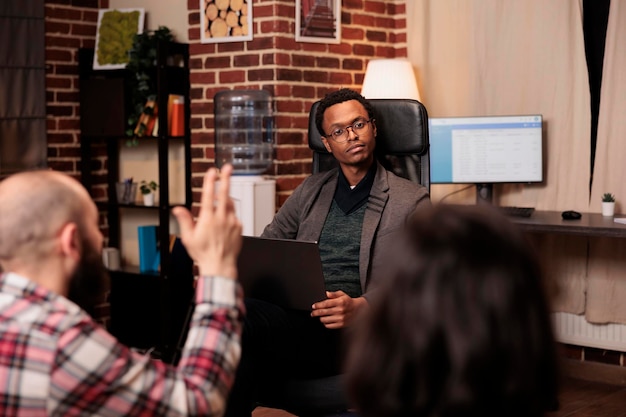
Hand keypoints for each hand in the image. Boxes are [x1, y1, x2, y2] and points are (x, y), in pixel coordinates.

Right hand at [172, 164, 241, 278]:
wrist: (220, 265)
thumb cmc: (204, 253)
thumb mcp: (188, 237)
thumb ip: (184, 220)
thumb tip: (178, 209)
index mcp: (208, 219)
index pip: (208, 195)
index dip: (210, 181)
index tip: (211, 172)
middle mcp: (222, 218)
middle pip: (224, 194)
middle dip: (226, 179)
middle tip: (227, 168)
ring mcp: (232, 222)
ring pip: (230, 204)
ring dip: (226, 197)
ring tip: (220, 197)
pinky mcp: (239, 227)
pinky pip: (234, 216)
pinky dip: (229, 213)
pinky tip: (224, 219)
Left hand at [311, 291, 367, 328]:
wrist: (358, 310)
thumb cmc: (348, 302)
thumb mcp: (342, 294)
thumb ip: (334, 294)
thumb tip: (326, 293)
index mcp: (340, 302)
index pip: (325, 304)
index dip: (318, 305)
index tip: (313, 306)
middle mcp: (340, 310)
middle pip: (323, 312)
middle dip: (315, 313)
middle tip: (312, 313)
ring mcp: (341, 318)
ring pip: (325, 319)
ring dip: (321, 318)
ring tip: (320, 316)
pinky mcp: (341, 324)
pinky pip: (329, 325)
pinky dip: (325, 323)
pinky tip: (326, 320)